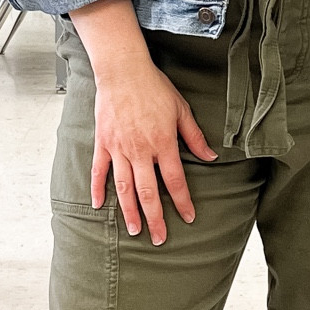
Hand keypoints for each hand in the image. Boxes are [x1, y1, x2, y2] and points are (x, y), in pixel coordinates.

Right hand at [91, 55, 215, 244]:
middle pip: (149, 192)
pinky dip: (97, 189)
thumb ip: (194, 137)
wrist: (123, 71)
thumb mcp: (181, 110)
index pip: (175, 181)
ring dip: (130, 212)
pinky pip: (99, 171)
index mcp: (163, 143)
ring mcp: (119, 148)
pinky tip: (98, 206)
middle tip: (159, 239)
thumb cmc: (154, 87)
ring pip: (125, 188)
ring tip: (135, 231)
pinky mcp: (103, 143)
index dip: (182, 202)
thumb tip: (211, 156)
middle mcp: (141, 151)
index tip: (188, 218)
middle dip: (155, 218)